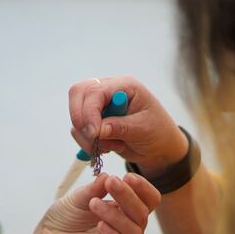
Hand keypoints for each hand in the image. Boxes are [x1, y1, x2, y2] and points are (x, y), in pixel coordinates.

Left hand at [22, 173, 159, 233]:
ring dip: (117, 216)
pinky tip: (100, 225)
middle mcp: (125, 228)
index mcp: (124, 210)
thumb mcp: (78, 197)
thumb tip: (107, 177)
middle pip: (142, 214)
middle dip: (128, 196)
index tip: (127, 176)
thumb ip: (94, 188)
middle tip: (111, 183)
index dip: (143, 188)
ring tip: (94, 203)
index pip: (148, 200)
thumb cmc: (65, 216)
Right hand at [68, 77, 188, 176]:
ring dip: (88, 136)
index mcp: (124, 86)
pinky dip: (88, 143)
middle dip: (80, 118)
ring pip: (76, 115)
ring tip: (112, 146)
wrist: (159, 147)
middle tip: (93, 138)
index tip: (94, 133)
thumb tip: (98, 129)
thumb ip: (121, 127)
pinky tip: (108, 147)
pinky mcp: (94, 121)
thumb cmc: (157, 132)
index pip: (96, 91)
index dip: (90, 111)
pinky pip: (78, 130)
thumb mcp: (143, 129)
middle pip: (78, 93)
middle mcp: (108, 91)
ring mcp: (99, 105)